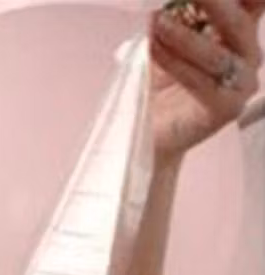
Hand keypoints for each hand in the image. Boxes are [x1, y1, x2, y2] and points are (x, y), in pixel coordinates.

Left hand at [149, 0, 262, 163]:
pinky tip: (154, 48)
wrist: (150, 134)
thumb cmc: (161, 85)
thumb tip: (167, 0)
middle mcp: (249, 56)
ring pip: (215, 54)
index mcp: (240, 34)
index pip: (251, 3)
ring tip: (157, 21)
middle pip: (237, 22)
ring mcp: (242, 84)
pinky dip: (174, 62)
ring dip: (182, 36)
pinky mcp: (226, 108)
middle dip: (213, 2)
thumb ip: (182, 16)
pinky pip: (199, 81)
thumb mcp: (171, 41)